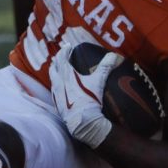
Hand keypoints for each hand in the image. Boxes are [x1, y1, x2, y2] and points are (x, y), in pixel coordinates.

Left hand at [49, 31, 114, 148]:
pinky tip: (61, 87)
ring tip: (60, 69)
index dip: (65, 50)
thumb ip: (105, 67)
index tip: (68, 46)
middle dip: (57, 60)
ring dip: (55, 71)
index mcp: (67, 75)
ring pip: (52, 78)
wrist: (82, 122)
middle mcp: (58, 83)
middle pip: (54, 67)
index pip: (62, 58)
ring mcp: (56, 94)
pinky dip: (56, 84)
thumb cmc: (90, 100)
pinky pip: (54, 90)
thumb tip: (114, 55)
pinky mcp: (57, 104)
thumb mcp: (99, 81)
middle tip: (62, 56)